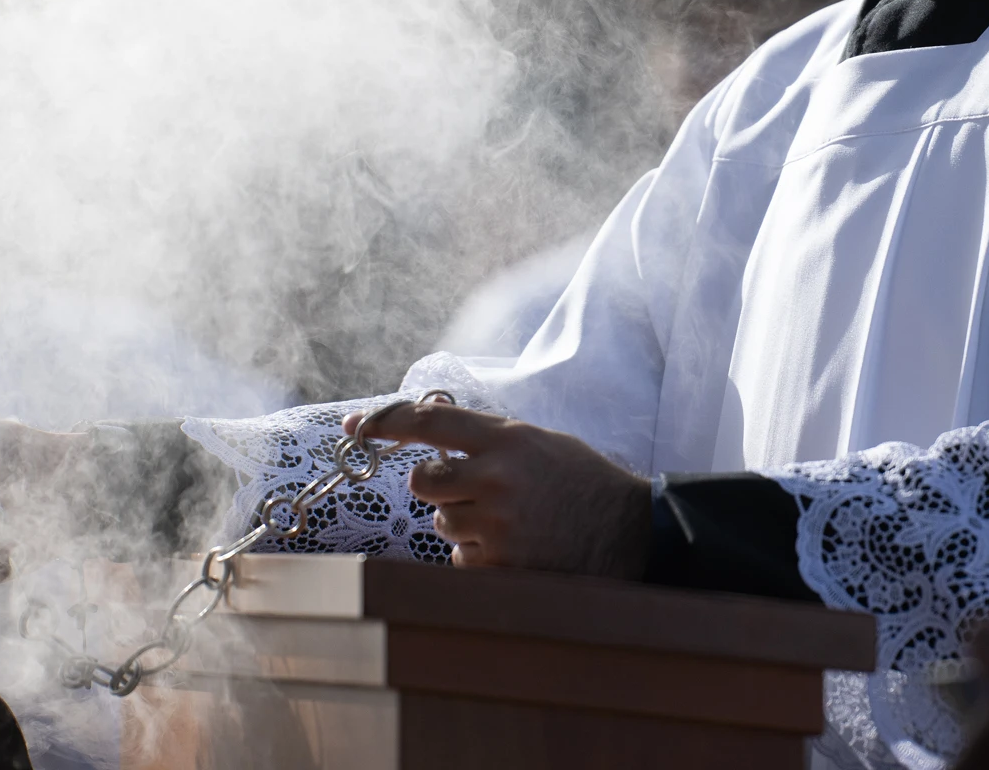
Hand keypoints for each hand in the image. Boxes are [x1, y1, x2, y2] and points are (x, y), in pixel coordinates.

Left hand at [347, 402, 651, 577]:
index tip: (355, 427)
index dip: (385, 422)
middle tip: (469, 492)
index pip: (429, 421)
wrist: (633, 533)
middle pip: (423, 481)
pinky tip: (519, 550)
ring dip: (464, 526)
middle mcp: (496, 479)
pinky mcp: (502, 567)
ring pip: (442, 524)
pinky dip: (481, 557)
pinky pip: (462, 559)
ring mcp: (498, 526)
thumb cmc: (582, 483)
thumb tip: (429, 444)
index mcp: (506, 439)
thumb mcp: (539, 442)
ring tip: (513, 524)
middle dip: (437, 488)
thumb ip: (488, 441)